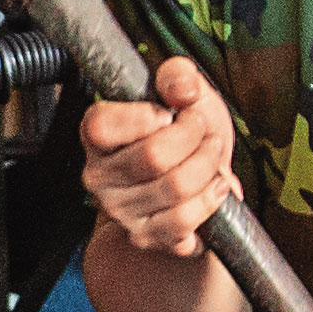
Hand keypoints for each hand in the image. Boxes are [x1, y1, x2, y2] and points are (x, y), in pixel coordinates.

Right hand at [77, 56, 237, 257]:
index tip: (169, 113)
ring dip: (208, 166)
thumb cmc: (183, 136)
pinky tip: (215, 185)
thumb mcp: (184, 93)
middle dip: (194, 138)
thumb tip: (181, 87)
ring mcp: (120, 209)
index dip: (146, 116)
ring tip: (212, 156)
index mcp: (97, 134)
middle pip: (153, 157)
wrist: (195, 182)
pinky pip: (184, 220)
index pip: (103, 125)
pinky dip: (211, 199)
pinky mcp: (145, 236)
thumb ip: (178, 76)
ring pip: (175, 188)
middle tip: (203, 131)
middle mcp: (99, 175)